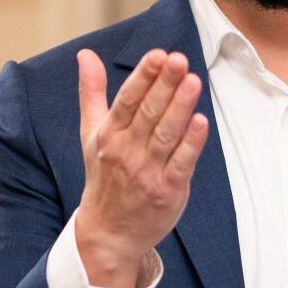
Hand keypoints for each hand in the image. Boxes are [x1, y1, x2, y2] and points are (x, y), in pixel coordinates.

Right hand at [72, 47, 208, 287]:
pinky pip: (180, 164)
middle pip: (148, 113)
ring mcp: (147, 172)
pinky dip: (191, 144)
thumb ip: (92, 92)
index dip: (144, 76)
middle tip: (179, 60)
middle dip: (165, 85)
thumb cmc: (104, 176)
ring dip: (180, 108)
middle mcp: (126, 151)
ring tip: (193, 82)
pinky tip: (201, 122)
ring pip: (166, 135)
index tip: (158, 55)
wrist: (108, 232)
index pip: (127, 100)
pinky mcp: (167, 191)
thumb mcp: (91, 133)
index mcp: (109, 134)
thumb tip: (85, 55)